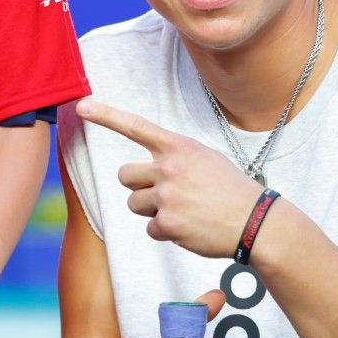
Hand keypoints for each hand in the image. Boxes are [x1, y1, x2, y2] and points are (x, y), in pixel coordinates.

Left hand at [77, 98, 265, 257]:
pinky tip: (190, 227)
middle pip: (124, 175)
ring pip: (134, 204)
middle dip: (138, 186)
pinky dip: (166, 232)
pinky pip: (150, 229)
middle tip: (164, 193)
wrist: (255, 221)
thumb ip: (176, 157)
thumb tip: (152, 168)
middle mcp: (168, 169)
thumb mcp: (206, 158)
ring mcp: (167, 197)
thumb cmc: (231, 189)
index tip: (82, 106)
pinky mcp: (168, 224)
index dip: (106, 115)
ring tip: (183, 211)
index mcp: (178, 147)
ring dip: (152, 210)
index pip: (136, 127)